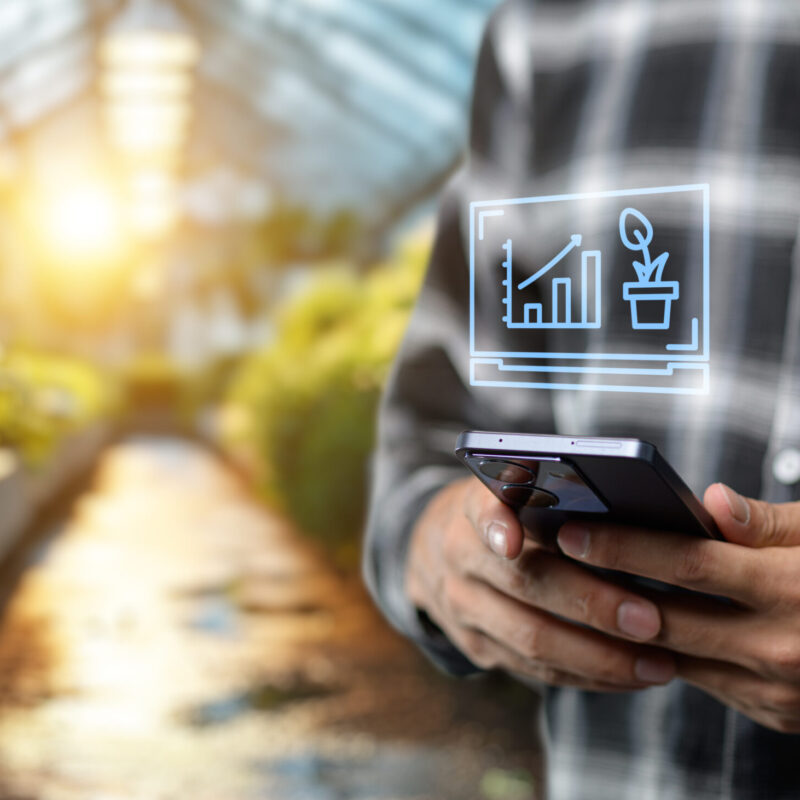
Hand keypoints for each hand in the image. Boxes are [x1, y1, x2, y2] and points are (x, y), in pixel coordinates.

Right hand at [405, 477, 675, 689]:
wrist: (436, 547)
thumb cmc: (505, 509)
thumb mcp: (514, 487)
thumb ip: (554, 492)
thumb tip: (633, 509)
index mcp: (472, 505)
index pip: (482, 510)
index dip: (497, 525)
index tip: (515, 541)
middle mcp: (460, 555)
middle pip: (524, 583)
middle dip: (590, 604)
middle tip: (650, 621)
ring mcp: (462, 606)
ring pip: (531, 639)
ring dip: (599, 657)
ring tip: (657, 664)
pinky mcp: (475, 646)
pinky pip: (534, 670)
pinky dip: (587, 677)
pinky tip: (630, 677)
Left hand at [556, 483, 799, 731]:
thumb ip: (768, 522)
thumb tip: (710, 502)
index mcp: (794, 589)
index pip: (687, 563)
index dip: (623, 544)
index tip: (572, 530)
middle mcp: (781, 648)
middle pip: (665, 615)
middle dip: (601, 588)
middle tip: (554, 558)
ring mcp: (776, 691)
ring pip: (673, 654)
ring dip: (622, 624)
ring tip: (579, 585)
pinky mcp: (772, 713)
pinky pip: (700, 677)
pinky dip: (663, 650)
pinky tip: (633, 620)